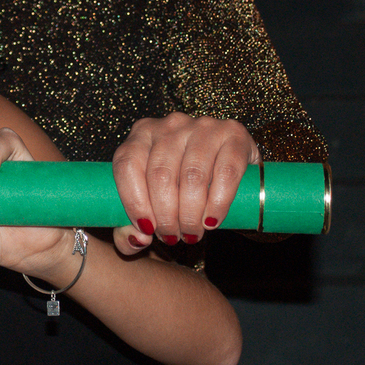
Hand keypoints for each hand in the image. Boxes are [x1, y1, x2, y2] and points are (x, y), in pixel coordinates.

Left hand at [111, 113, 259, 253]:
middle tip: (172, 237)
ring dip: (190, 214)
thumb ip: (128, 229)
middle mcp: (171, 124)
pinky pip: (225, 173)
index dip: (133, 201)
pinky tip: (211, 221)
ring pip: (191, 176)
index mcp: (142, 133)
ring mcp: (204, 126)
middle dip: (165, 215)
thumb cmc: (182, 192)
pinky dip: (217, 204)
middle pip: (160, 174)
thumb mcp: (151, 207)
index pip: (127, 164)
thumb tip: (137, 240)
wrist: (238, 181)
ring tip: (191, 233)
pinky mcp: (235, 134)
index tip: (145, 230)